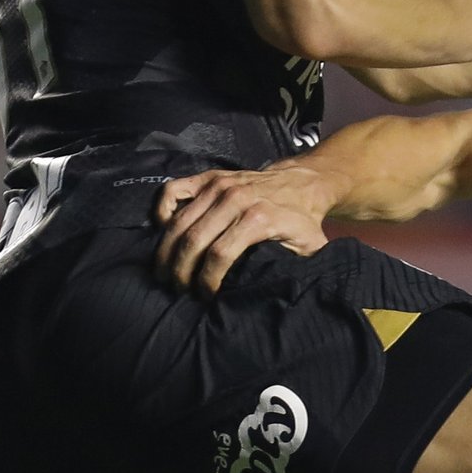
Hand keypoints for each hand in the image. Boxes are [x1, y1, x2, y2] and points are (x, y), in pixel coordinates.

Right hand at [153, 164, 343, 295]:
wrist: (303, 182)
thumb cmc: (303, 220)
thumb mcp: (309, 247)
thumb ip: (294, 268)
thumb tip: (279, 294)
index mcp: (258, 218)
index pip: (220, 255)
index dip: (207, 280)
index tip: (204, 295)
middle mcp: (235, 199)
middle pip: (194, 240)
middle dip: (181, 271)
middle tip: (178, 289)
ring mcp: (218, 185)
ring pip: (179, 221)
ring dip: (167, 251)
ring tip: (164, 272)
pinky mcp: (209, 177)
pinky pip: (173, 190)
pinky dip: (162, 210)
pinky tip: (165, 231)